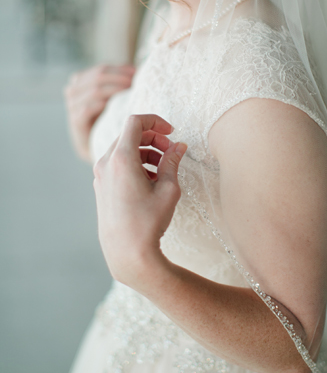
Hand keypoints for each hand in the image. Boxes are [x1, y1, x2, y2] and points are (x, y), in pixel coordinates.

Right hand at [64, 64, 135, 161]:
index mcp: (85, 87)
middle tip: (137, 83)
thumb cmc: (117, 133)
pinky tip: (119, 106)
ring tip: (132, 93)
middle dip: (120, 78)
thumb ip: (123, 93)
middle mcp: (75, 96)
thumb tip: (142, 75)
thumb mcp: (119, 108)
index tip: (138, 72)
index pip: (99, 71)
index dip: (119, 70)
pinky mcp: (77, 125)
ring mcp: (74, 110)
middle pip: (96, 76)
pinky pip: (86, 108)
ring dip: (115, 89)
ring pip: (93, 90)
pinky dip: (104, 103)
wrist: (105, 166)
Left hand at [93, 114, 186, 289]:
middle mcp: (106, 163)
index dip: (156, 121)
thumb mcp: (168, 188)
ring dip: (146, 152)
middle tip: (172, 151)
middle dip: (153, 138)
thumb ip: (173, 162)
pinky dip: (136, 164)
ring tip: (164, 169)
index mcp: (122, 159)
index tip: (172, 131)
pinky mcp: (102, 187)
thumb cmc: (149, 221)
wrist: (127, 252)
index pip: (135, 122)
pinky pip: (118, 164)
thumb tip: (179, 146)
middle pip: (129, 135)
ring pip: (124, 149)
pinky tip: (151, 181)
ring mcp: (101, 175)